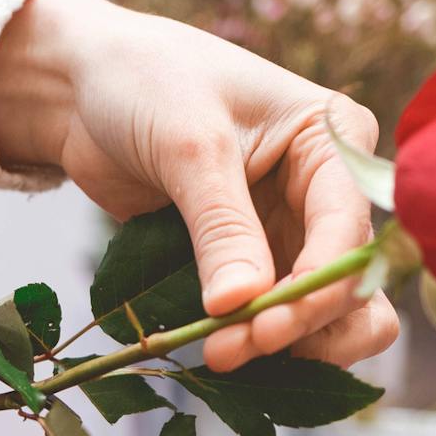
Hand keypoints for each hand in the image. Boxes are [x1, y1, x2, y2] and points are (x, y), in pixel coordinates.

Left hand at [0, 0, 398, 371]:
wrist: (85, 88)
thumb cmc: (144, 83)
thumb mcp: (189, 146)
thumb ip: (221, 227)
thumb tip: (242, 304)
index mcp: (333, 141)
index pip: (347, 232)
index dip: (314, 291)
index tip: (262, 329)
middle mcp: (325, 190)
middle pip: (351, 284)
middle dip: (300, 325)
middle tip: (230, 349)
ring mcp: (291, 230)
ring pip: (326, 313)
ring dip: (285, 345)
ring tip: (219, 353)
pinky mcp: (253, 260)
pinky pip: (273, 316)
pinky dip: (254, 339)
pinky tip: (215, 348)